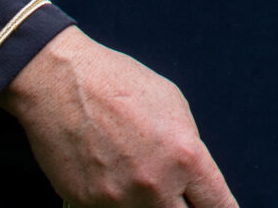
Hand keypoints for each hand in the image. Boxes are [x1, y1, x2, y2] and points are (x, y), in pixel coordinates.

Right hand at [0, 26, 237, 206]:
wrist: (59, 82)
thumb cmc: (117, 83)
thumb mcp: (172, 104)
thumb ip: (188, 146)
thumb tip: (194, 176)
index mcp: (185, 156)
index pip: (218, 204)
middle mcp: (155, 185)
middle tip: (176, 195)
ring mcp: (119, 200)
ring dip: (147, 203)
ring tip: (135, 174)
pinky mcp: (86, 205)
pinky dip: (115, 201)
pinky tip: (108, 174)